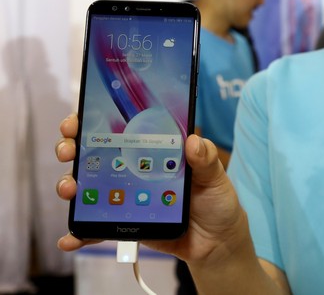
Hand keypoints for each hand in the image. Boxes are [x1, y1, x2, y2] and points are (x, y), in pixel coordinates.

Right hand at [55, 114, 244, 264]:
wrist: (216, 241)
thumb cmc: (215, 201)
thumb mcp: (214, 177)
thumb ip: (205, 159)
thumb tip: (192, 141)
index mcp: (153, 149)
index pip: (118, 127)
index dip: (93, 119)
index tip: (78, 120)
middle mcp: (132, 168)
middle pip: (93, 152)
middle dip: (72, 147)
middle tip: (69, 151)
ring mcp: (124, 195)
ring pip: (87, 186)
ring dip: (69, 185)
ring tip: (70, 189)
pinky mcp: (123, 222)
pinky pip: (96, 226)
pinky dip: (79, 233)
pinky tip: (70, 238)